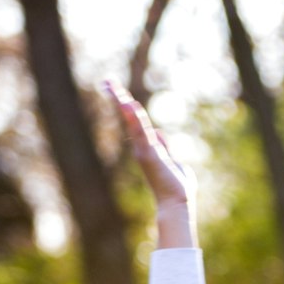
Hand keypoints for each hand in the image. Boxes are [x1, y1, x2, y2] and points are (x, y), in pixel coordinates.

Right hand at [106, 81, 193, 241]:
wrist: (177, 203)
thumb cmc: (177, 187)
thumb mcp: (173, 161)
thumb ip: (166, 148)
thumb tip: (160, 134)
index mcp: (148, 147)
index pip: (136, 121)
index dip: (128, 107)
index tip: (120, 93)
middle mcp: (143, 147)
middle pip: (129, 118)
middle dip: (119, 98)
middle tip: (107, 81)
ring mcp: (144, 150)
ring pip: (132, 122)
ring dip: (123, 103)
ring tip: (112, 86)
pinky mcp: (149, 155)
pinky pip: (142, 133)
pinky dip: (135, 119)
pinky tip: (130, 105)